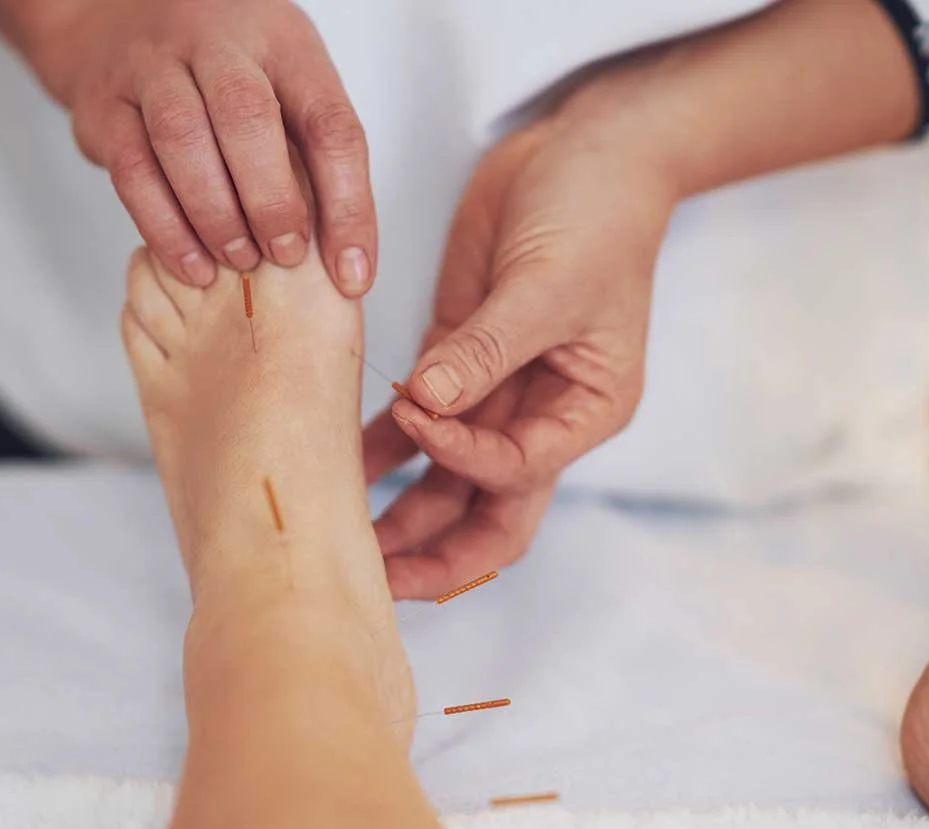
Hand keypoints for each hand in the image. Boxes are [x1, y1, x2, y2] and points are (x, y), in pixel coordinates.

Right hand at [28, 0, 374, 295]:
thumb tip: (347, 264)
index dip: (348, 205)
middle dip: (272, 200)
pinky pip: (133, 170)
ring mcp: (151, 66)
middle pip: (247, 114)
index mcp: (281, 42)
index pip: (328, 121)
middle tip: (286, 257)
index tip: (352, 272)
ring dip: (216, 216)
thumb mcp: (284, 88)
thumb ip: (315, 159)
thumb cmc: (225, 73)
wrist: (117, 19)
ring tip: (239, 262)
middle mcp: (215, 42)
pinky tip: (193, 264)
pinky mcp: (103, 104)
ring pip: (181, 137)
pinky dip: (166, 228)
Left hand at [362, 108, 674, 599]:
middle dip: (431, 550)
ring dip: (394, 510)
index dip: (463, 454)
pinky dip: (375, 446)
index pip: (517, 468)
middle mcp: (539, 417)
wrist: (586, 152)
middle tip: (371, 576)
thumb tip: (427, 401)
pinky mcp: (454, 360)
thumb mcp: (548, 283)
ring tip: (335, 531)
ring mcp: (493, 393)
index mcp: (585, 411)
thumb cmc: (597, 214)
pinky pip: (411, 423)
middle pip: (486, 514)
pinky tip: (332, 462)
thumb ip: (487, 348)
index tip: (419, 414)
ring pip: (441, 481)